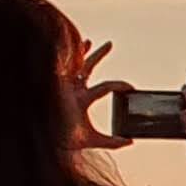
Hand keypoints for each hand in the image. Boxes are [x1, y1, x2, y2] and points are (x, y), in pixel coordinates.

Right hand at [62, 33, 123, 151]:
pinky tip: (70, 48)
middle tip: (110, 44)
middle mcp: (73, 91)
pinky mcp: (57, 90)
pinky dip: (64, 60)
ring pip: (74, 66)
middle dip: (98, 56)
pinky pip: (61, 71)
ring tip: (88, 41)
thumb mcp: (94, 139)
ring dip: (81, 53)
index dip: (118, 85)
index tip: (131, 87)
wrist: (53, 144)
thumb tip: (129, 141)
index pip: (103, 87)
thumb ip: (112, 141)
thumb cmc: (68, 140)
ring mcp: (64, 89)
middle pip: (87, 68)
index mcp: (82, 100)